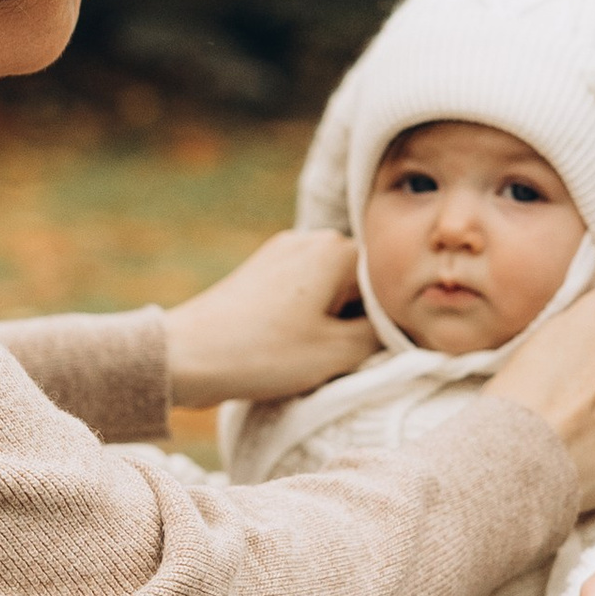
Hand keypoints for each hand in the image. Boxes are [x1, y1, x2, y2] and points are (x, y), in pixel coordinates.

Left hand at [164, 230, 375, 409]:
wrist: (186, 356)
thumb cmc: (264, 353)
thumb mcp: (339, 353)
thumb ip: (385, 337)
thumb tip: (407, 328)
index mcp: (337, 248)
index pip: (391, 281)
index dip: (389, 321)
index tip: (375, 352)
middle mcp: (311, 238)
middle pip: (361, 284)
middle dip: (357, 321)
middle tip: (339, 357)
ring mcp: (282, 252)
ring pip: (332, 292)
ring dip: (331, 324)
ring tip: (309, 354)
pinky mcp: (261, 272)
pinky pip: (304, 294)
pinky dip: (306, 320)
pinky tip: (289, 346)